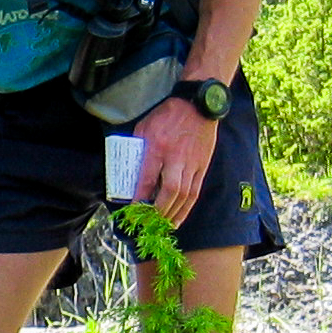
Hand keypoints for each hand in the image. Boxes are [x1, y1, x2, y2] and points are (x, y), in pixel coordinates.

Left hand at [133, 96, 219, 224]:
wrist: (198, 105)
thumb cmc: (166, 115)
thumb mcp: (144, 127)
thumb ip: (137, 149)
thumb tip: (129, 171)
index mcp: (158, 146)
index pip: (148, 177)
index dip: (140, 196)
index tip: (132, 210)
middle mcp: (176, 157)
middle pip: (170, 190)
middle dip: (159, 211)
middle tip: (148, 223)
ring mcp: (192, 163)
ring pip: (185, 194)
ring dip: (173, 214)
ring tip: (162, 227)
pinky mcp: (202, 166)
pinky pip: (195, 192)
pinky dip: (186, 208)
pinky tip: (177, 219)